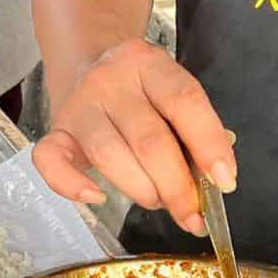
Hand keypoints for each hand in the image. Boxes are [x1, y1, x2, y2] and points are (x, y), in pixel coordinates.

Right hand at [31, 39, 235, 235]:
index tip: (225, 182)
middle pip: (149, 139)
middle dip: (176, 187)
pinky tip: (97, 197)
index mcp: (148, 63)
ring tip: (157, 203)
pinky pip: (52, 162)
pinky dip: (72, 186)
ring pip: (110, 156)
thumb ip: (190, 127)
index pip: (184, 102)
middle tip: (192, 215)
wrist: (87, 64)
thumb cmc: (138, 90)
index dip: (209, 145)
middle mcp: (110, 80)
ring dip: (141, 190)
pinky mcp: (55, 131)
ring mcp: (79, 105)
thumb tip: (214, 179)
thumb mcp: (168, 91)